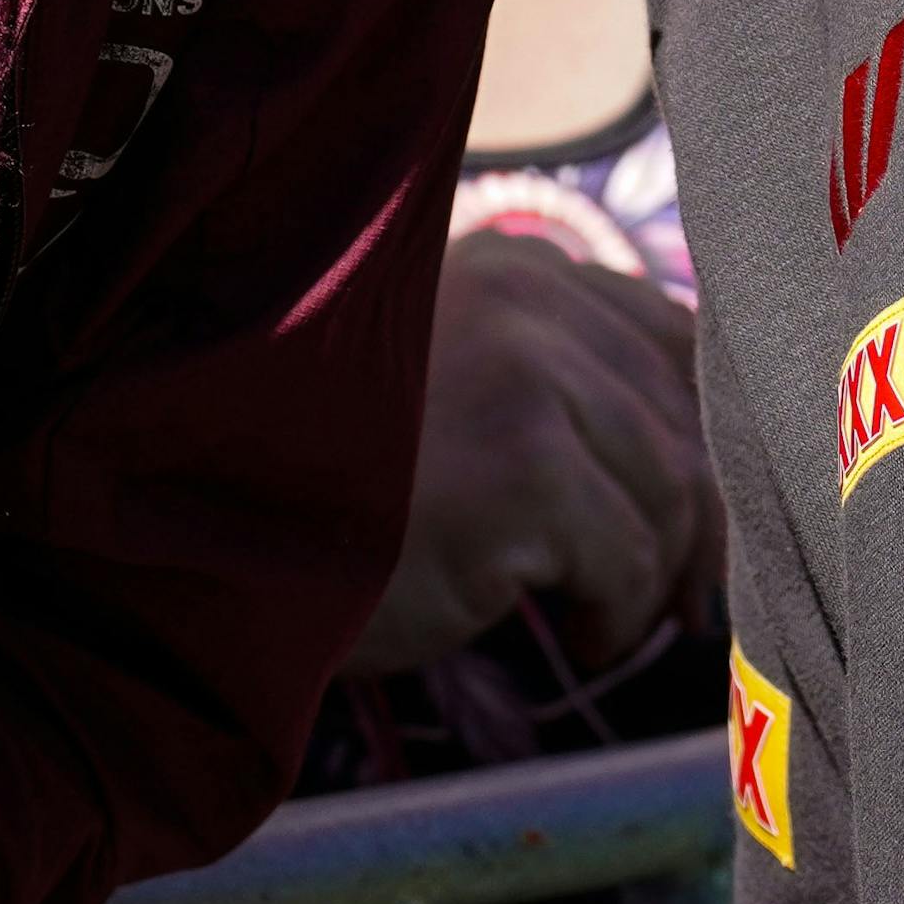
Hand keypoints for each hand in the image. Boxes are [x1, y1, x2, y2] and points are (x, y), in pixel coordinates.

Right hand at [351, 222, 717, 679]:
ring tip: (597, 623)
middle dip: (692, 522)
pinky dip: (615, 615)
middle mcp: (528, 298)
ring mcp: (528, 376)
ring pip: (672, 493)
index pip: (667, 335)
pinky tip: (570, 638)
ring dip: (650, 580)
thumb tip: (687, 457)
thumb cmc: (324, 479)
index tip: (688, 520)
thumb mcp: (440, 387)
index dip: (696, 434)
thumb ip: (543, 378)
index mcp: (513, 265)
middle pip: (684, 414)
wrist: (207, 536)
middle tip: (678, 600)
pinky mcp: (525, 468)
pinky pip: (630, 558)